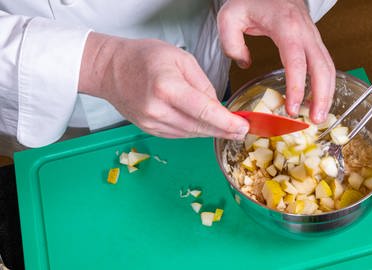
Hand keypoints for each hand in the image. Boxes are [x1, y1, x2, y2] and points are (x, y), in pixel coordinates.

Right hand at [79, 32, 248, 139]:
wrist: (111, 69)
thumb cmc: (144, 57)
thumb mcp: (181, 59)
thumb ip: (203, 85)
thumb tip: (218, 107)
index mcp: (167, 87)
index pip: (204, 112)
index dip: (227, 123)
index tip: (243, 127)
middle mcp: (158, 109)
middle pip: (199, 127)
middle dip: (224, 131)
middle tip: (241, 130)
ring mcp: (151, 122)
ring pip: (190, 134)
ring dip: (210, 132)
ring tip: (227, 129)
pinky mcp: (148, 129)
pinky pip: (178, 134)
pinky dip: (194, 131)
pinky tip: (204, 126)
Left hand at [218, 0, 335, 122]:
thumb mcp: (230, 17)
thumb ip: (231, 43)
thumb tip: (244, 64)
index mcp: (286, 26)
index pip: (296, 62)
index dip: (297, 88)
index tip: (293, 109)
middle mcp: (305, 32)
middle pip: (322, 67)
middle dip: (322, 96)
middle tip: (316, 120)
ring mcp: (312, 36)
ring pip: (328, 67)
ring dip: (327, 93)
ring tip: (318, 116)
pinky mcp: (313, 41)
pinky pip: (324, 64)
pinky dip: (324, 84)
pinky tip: (316, 101)